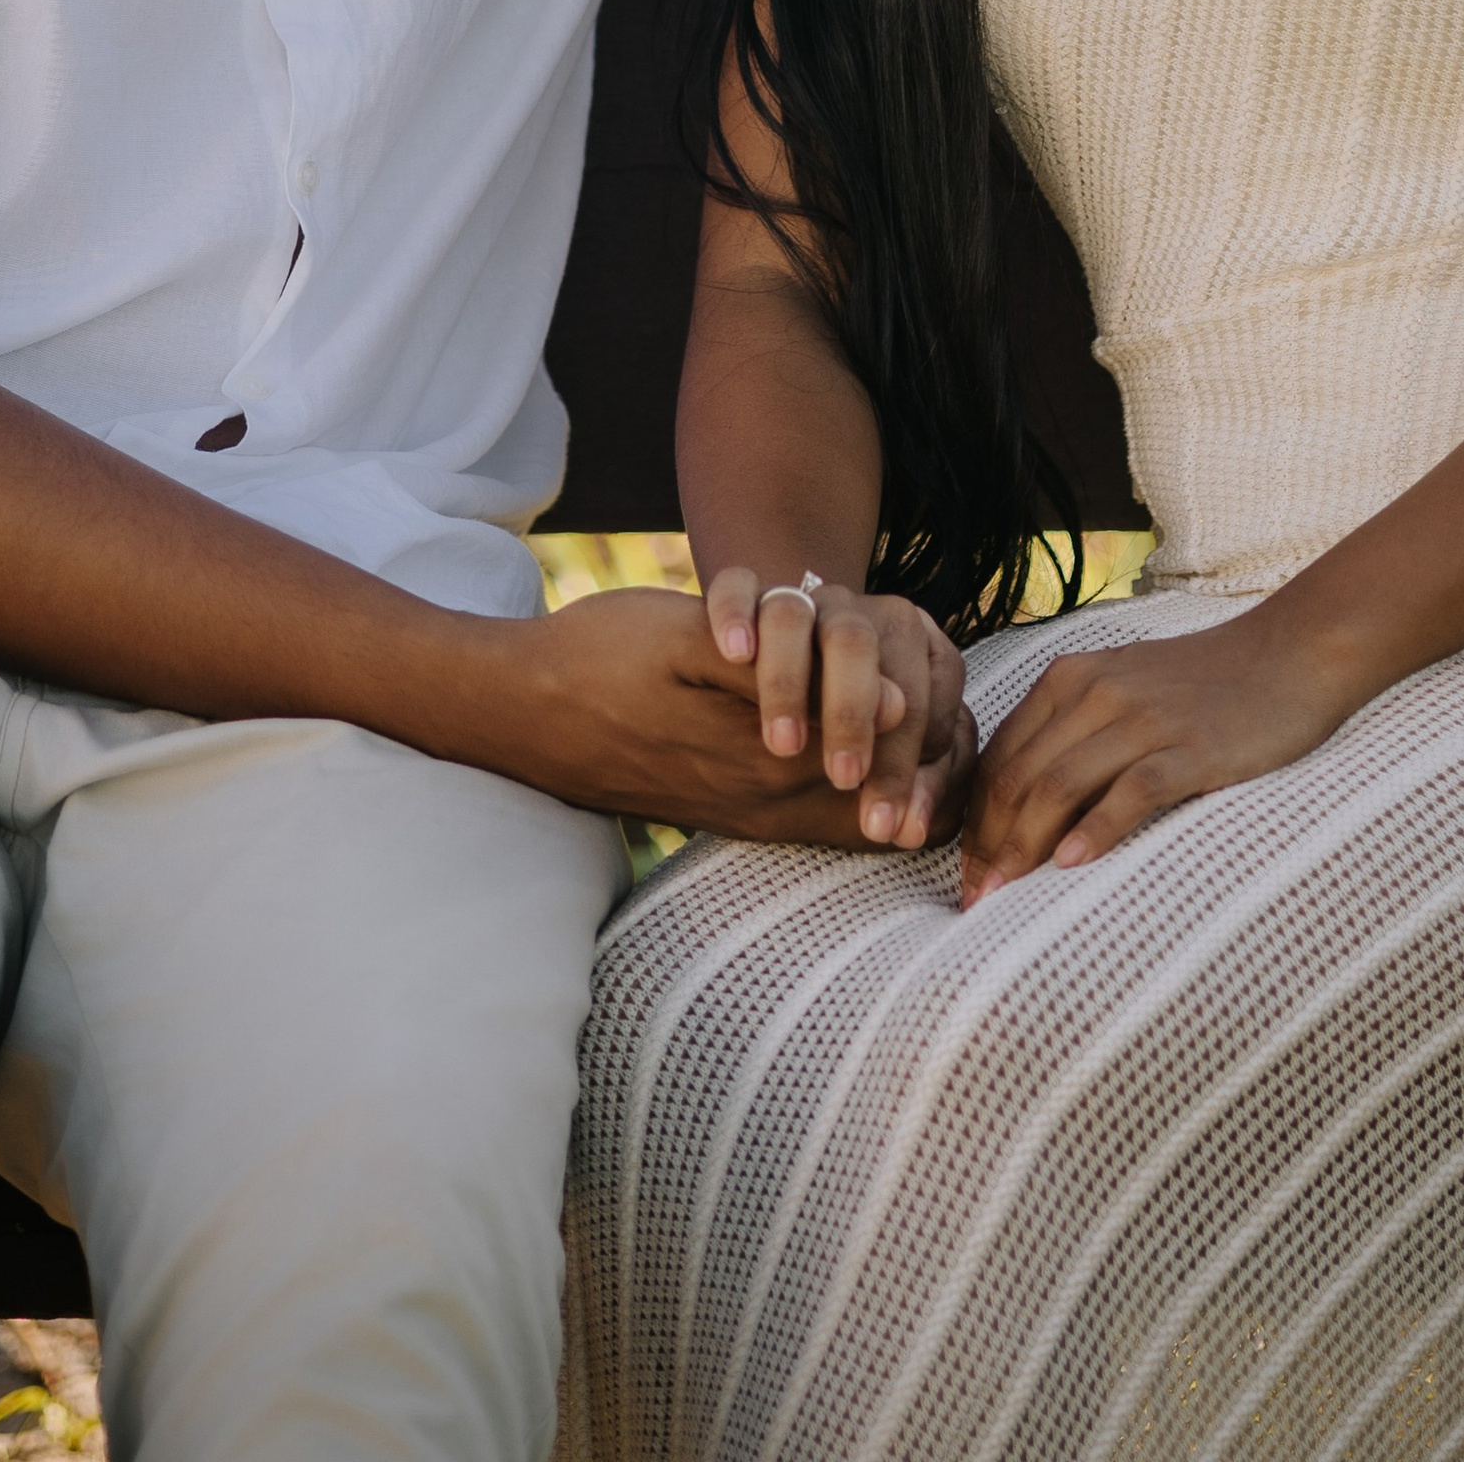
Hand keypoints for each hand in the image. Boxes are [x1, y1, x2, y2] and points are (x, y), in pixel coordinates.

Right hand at [504, 583, 975, 849]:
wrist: (523, 715)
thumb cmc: (602, 659)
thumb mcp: (690, 642)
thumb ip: (792, 673)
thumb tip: (892, 701)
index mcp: (769, 761)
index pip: (897, 766)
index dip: (937, 732)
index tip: (940, 680)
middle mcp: (769, 807)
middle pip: (889, 803)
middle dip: (930, 760)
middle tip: (941, 705)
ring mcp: (751, 819)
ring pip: (859, 816)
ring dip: (896, 773)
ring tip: (908, 719)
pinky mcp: (734, 816)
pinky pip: (822, 821)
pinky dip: (857, 789)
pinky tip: (857, 746)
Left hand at [958, 609, 1353, 904]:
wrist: (1288, 655)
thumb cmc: (1201, 686)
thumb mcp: (1120, 690)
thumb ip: (1071, 733)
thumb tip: (1022, 810)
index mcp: (1069, 680)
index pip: (999, 759)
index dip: (973, 823)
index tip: (966, 876)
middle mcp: (1095, 693)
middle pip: (1018, 778)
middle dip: (989, 846)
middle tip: (976, 902)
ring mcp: (1143, 720)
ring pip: (1059, 786)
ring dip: (1024, 849)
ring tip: (1004, 901)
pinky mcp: (1191, 748)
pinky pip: (1131, 792)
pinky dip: (1097, 830)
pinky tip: (1072, 866)